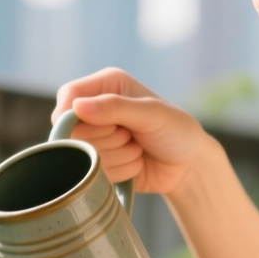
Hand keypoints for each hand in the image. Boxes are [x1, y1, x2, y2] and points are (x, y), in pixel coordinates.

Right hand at [53, 68, 210, 194]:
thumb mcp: (152, 114)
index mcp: (107, 85)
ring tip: (138, 147)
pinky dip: (119, 171)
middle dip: (106, 138)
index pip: (69, 95)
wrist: (189, 164)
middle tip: (132, 135)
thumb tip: (77, 106)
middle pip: (73, 130)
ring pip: (84, 154)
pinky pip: (95, 173)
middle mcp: (97, 109)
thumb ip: (116, 108)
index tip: (95, 127)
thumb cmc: (176, 130)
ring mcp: (98, 137)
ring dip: (117, 156)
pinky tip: (136, 162)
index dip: (73, 114)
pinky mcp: (100, 162)